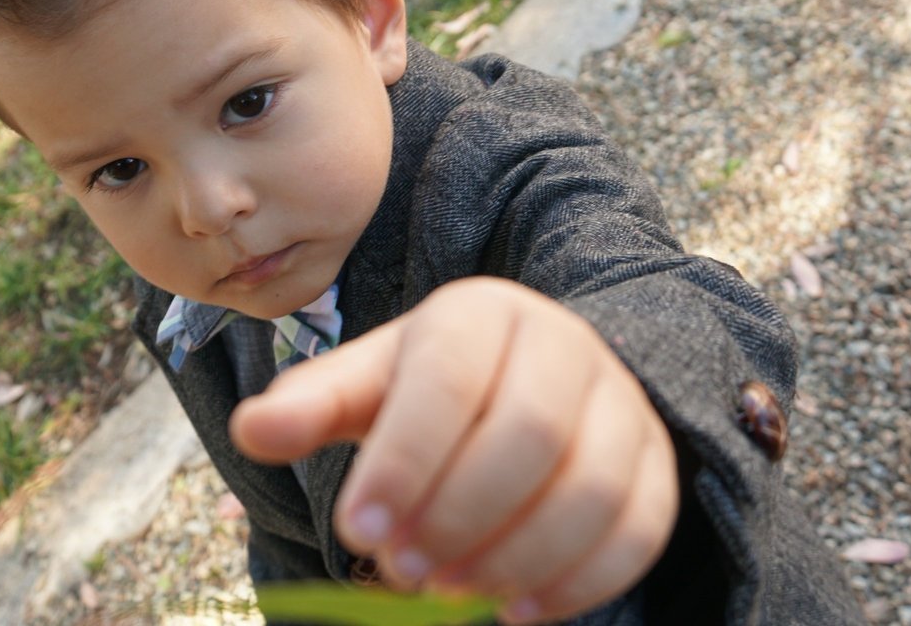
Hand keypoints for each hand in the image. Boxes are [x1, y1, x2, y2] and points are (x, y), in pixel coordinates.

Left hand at [230, 276, 679, 623]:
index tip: (358, 532)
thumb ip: (312, 406)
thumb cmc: (430, 393)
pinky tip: (514, 609)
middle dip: (460, 515)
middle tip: (403, 571)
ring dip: (517, 555)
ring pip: (592, 487)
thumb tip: (254, 430)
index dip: (405, 460)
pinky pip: (638, 529)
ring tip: (451, 593)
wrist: (528, 384)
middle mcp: (564, 344)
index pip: (450, 378)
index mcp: (480, 313)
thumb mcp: (367, 386)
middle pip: (531, 434)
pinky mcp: (656, 465)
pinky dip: (577, 582)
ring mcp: (621, 404)